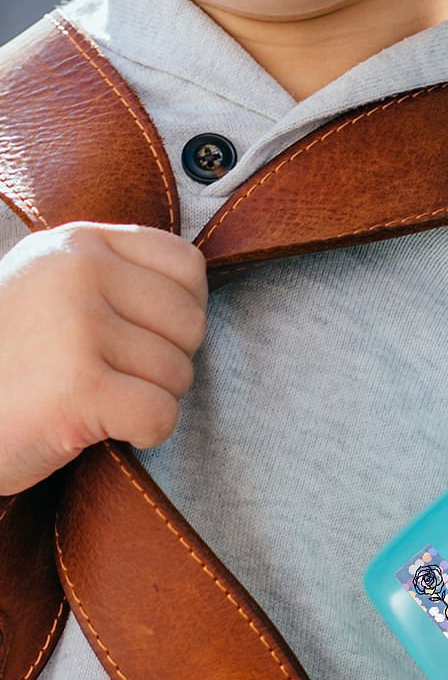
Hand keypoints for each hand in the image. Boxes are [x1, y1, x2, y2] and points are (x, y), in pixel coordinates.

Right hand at [0, 223, 207, 495]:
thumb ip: (117, 277)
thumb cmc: (9, 361)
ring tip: (91, 398)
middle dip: (166, 363)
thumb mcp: (53, 288)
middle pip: (191, 325)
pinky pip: (161, 417)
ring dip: (147, 400)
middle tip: (110, 375)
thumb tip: (196, 295)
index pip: (187, 266)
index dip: (181, 312)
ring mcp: (77, 327)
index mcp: (78, 244)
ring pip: (179, 376)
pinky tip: (94, 425)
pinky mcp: (79, 387)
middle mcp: (79, 272)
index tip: (142, 335)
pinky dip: (140, 435)